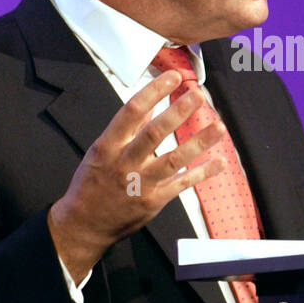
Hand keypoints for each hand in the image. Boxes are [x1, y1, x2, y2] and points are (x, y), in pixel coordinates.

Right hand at [49, 71, 226, 282]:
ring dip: (198, 142)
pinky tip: (219, 162)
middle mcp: (125, 163)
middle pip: (155, 133)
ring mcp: (141, 184)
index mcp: (108, 146)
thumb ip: (125, 130)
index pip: (131, 112)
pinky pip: (182, 184)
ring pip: (174, 160)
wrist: (84, 225)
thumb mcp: (100, 152)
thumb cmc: (91, 184)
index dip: (154, 92)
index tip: (173, 77)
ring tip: (219, 127)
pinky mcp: (154, 201)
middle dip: (178, 112)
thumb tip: (148, 106)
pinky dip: (202, 173)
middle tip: (197, 95)